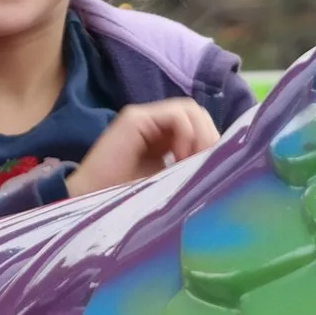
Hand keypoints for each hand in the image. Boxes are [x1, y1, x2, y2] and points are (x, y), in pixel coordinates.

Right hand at [69, 100, 220, 196]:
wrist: (91, 204)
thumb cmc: (126, 201)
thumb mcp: (169, 182)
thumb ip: (190, 167)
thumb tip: (224, 161)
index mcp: (163, 140)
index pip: (200, 126)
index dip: (212, 143)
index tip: (213, 168)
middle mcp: (154, 125)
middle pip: (198, 115)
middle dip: (209, 137)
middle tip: (205, 164)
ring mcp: (144, 119)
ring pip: (190, 110)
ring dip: (200, 134)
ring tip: (192, 161)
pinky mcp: (135, 119)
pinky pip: (176, 113)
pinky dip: (187, 133)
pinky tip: (180, 156)